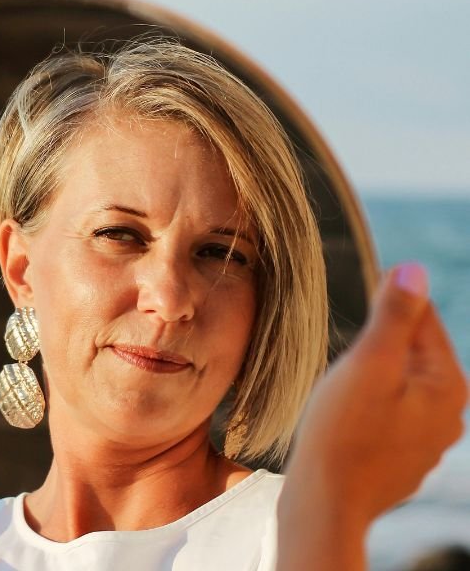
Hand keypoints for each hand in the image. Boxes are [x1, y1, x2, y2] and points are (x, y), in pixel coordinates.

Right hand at [278, 262, 466, 569]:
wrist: (325, 503)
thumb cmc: (341, 433)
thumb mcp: (368, 363)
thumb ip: (394, 315)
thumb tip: (414, 270)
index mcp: (447, 384)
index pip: (424, 319)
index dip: (386, 305)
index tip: (357, 310)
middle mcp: (449, 414)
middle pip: (412, 354)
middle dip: (376, 349)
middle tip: (342, 364)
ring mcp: (428, 441)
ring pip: (398, 386)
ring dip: (370, 379)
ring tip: (339, 393)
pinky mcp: (404, 460)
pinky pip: (389, 417)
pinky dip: (367, 410)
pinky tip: (343, 421)